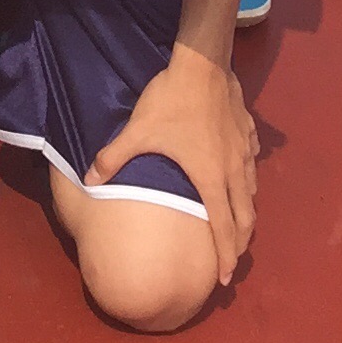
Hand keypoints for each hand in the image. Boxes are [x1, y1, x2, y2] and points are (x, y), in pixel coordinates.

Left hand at [86, 51, 255, 291]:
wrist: (202, 64)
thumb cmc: (171, 101)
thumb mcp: (138, 131)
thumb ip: (114, 158)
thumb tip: (89, 179)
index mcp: (211, 178)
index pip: (223, 228)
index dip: (225, 256)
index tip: (224, 278)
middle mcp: (234, 170)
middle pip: (245, 217)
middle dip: (240, 242)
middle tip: (233, 258)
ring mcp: (244, 150)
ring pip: (252, 190)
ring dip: (246, 211)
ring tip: (238, 222)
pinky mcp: (248, 131)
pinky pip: (251, 162)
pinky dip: (247, 177)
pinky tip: (239, 173)